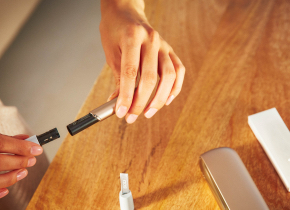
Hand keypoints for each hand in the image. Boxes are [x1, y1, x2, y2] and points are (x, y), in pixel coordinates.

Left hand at [100, 0, 184, 122]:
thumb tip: (119, 105)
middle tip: (131, 117)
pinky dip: (175, 88)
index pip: (130, 72)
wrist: (125, 11)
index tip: (121, 112)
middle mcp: (151, 40)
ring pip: (168, 76)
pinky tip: (167, 101)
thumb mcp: (111, 53)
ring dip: (159, 99)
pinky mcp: (170, 50)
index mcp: (132, 37)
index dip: (126, 96)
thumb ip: (118, 78)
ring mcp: (163, 45)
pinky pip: (178, 71)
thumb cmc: (115, 31)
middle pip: (150, 78)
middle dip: (140, 102)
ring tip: (148, 113)